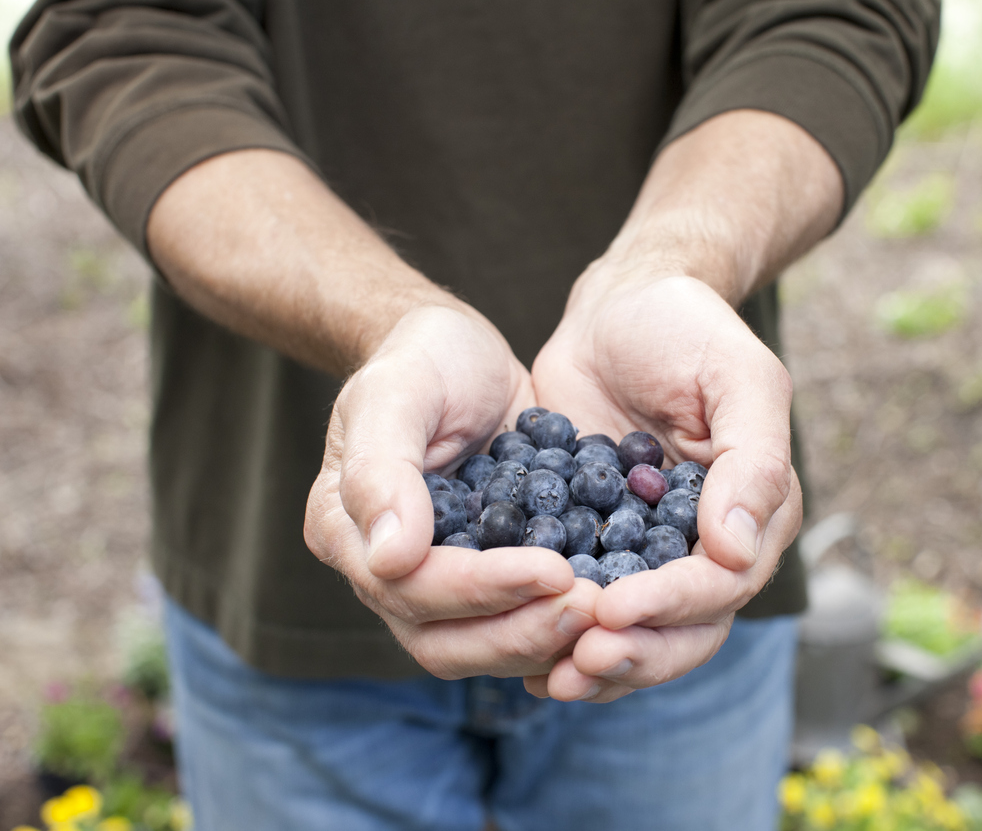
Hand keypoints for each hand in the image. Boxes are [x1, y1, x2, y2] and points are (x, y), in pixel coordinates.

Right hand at [304, 303, 599, 678]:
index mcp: (347, 533)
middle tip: (594, 607)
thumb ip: (382, 469)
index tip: (555, 570)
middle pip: (446, 642)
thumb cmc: (419, 359)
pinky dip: (563, 620)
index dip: (483, 589)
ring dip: (547, 637)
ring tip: (611, 610)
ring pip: (486, 645)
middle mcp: (388, 574)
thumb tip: (392, 560)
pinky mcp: (490, 578)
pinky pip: (522, 618)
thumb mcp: (394, 392)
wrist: (460, 353)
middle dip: (521, 632)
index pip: (412, 588)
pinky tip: (615, 605)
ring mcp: (440, 584)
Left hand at [526, 263, 802, 701]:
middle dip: (634, 652)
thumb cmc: (687, 329)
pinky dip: (557, 633)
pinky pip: (585, 605)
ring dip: (595, 662)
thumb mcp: (738, 377)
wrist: (620, 307)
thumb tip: (737, 550)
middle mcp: (708, 546)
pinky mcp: (597, 545)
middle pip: (683, 629)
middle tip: (576, 662)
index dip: (672, 605)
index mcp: (755, 513)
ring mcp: (651, 552)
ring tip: (546, 677)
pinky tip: (519, 655)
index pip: (722, 583)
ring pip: (637, 633)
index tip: (614, 609)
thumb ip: (751, 461)